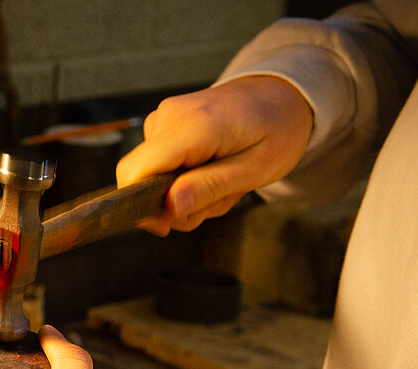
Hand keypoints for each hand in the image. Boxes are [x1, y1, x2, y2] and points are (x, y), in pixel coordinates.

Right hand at [119, 75, 312, 234]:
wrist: (281, 96)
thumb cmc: (277, 129)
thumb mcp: (256, 169)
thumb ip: (210, 187)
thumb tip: (169, 207)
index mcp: (194, 125)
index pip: (136, 170)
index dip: (143, 205)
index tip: (170, 223)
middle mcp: (169, 115)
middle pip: (142, 179)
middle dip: (174, 203)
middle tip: (219, 198)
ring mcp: (163, 116)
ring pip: (151, 176)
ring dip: (184, 192)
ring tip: (222, 179)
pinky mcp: (163, 123)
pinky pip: (158, 164)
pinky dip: (183, 177)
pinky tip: (211, 168)